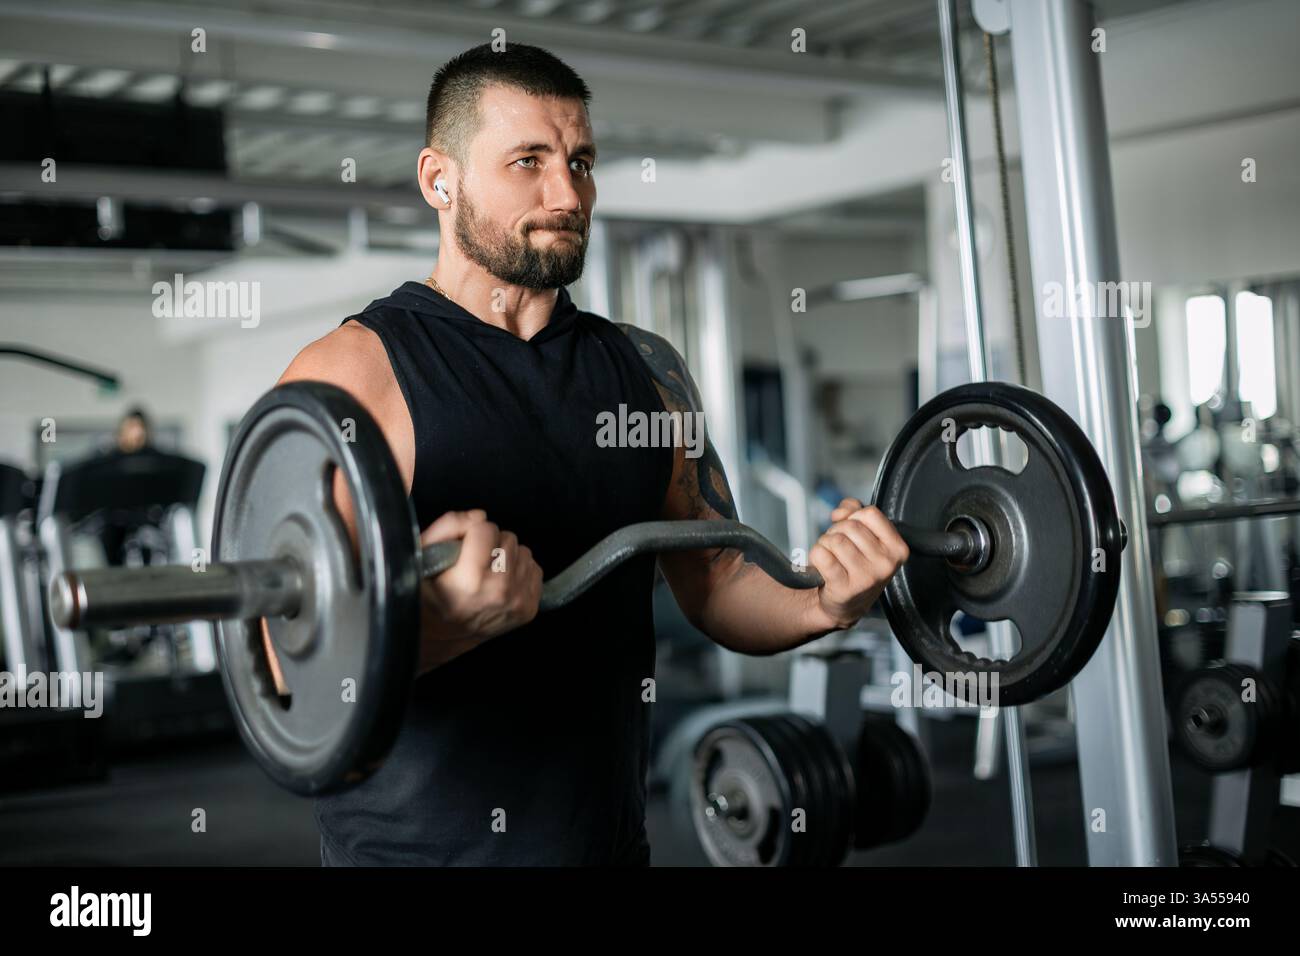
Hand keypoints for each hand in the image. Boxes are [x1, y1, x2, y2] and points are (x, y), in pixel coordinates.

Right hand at [416, 509, 542, 674]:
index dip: (472, 533)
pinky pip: (534, 569)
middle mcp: (499, 591)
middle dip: (491, 544)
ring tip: (488, 573)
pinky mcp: (529, 609)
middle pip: (508, 538)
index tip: (463, 549)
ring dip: (507, 557)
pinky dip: (519, 571)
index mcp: (470, 579)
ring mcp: (517, 602)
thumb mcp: (422, 555)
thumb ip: (448, 526)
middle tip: (475, 562)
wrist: (441, 636)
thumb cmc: (429, 594)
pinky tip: (500, 582)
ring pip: (523, 552)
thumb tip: (480, 517)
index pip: (486, 528)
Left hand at [806, 499, 908, 631]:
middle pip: (850, 526)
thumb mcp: (865, 538)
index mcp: (897, 548)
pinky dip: (815, 555)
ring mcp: (867, 577)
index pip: (871, 513)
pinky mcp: (844, 587)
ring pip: (835, 539)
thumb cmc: (855, 566)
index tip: (852, 531)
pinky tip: (823, 565)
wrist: (845, 604)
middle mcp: (886, 564)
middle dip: (837, 531)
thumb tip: (842, 511)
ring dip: (825, 544)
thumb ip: (854, 513)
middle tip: (838, 548)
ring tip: (832, 557)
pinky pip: (821, 554)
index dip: (854, 517)